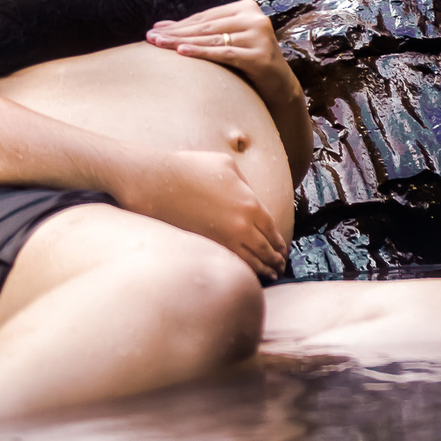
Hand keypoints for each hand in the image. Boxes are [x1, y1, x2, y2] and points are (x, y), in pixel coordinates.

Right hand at [115, 147, 287, 277]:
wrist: (158, 183)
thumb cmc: (191, 169)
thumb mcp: (227, 166)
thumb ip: (246, 184)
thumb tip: (252, 199)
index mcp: (250, 204)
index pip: (272, 230)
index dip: (278, 243)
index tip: (282, 250)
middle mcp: (241, 226)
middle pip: (265, 249)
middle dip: (274, 260)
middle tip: (280, 266)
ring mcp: (223, 241)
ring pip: (251, 262)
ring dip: (263, 270)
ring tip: (270, 274)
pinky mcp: (206, 249)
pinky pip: (231, 264)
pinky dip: (242, 271)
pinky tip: (246, 273)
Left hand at [146, 0, 297, 105]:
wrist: (279, 88)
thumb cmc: (247, 64)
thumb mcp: (225, 43)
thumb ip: (199, 32)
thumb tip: (159, 25)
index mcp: (246, 8)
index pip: (205, 17)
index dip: (179, 24)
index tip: (154, 30)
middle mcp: (255, 17)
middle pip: (207, 26)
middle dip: (176, 33)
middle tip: (151, 38)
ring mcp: (260, 36)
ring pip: (213, 38)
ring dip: (183, 42)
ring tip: (160, 45)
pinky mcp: (261, 56)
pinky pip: (225, 53)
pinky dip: (202, 52)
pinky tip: (182, 52)